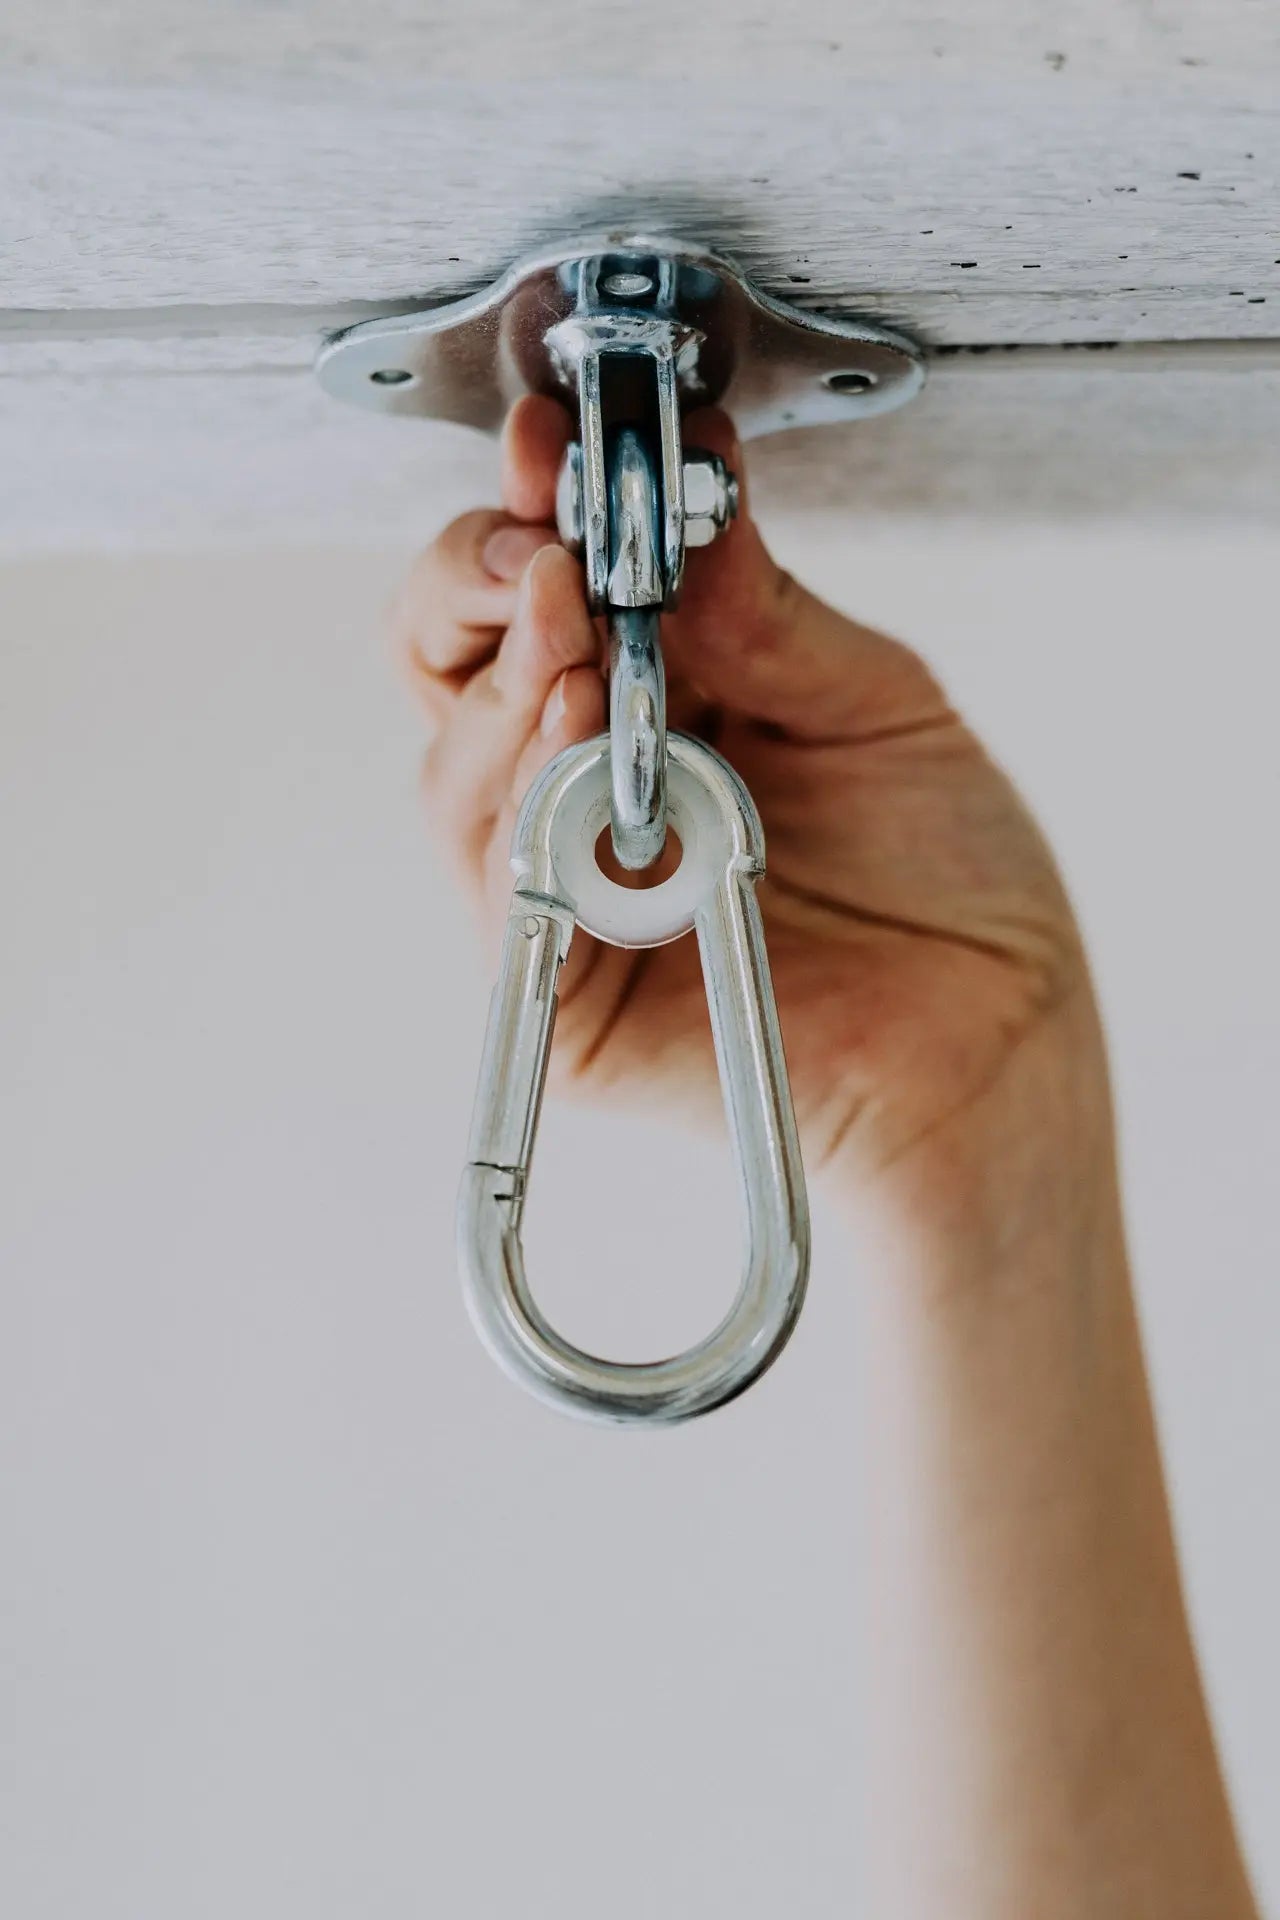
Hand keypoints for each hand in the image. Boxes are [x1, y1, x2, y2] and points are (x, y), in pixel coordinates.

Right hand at [395, 396, 1099, 1204]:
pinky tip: (574, 731)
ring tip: (570, 626)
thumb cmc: (944, 878)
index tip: (545, 445)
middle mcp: (584, 786)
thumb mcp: (872, 701)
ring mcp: (565, 887)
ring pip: (457, 774)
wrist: (992, 1033)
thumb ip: (765, 610)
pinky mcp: (566, 997)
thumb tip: (693, 484)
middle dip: (478, 587)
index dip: (517, 515)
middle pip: (448, 668)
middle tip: (545, 550)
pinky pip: (507, 894)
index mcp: (649, 699)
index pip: (526, 596)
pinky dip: (526, 808)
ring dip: (509, 688)